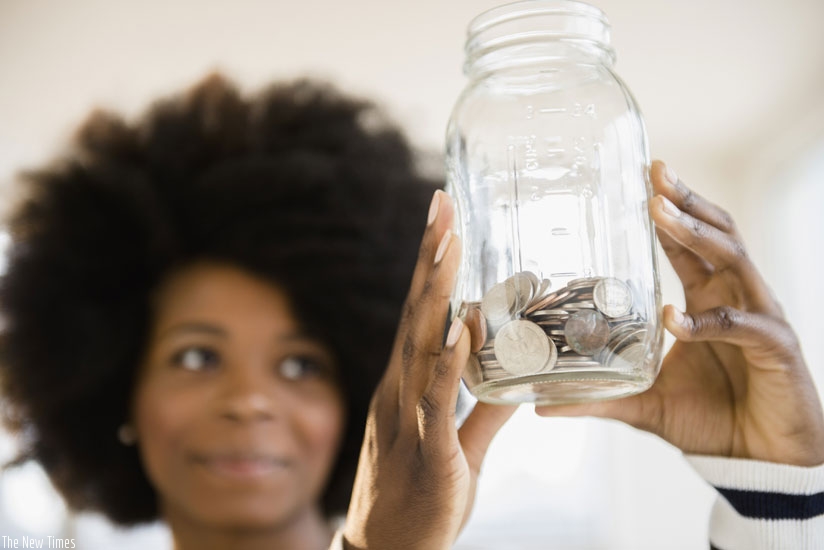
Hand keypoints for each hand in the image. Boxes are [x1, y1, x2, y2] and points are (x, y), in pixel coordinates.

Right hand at [343, 190, 515, 549]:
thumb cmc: (419, 498)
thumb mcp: (458, 446)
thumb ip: (484, 407)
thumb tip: (518, 372)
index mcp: (405, 387)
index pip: (417, 315)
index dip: (427, 267)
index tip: (442, 220)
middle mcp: (399, 393)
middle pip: (415, 316)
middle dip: (429, 259)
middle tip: (443, 205)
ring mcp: (408, 421)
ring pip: (422, 348)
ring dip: (435, 295)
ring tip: (451, 245)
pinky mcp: (428, 455)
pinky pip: (439, 403)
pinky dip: (450, 364)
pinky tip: (461, 328)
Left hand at [537, 160, 823, 466]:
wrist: (761, 461)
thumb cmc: (712, 421)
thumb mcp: (645, 405)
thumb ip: (600, 398)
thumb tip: (542, 405)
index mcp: (706, 300)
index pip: (687, 244)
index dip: (668, 210)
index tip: (641, 178)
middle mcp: (733, 298)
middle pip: (714, 234)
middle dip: (684, 202)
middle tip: (653, 174)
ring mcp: (757, 317)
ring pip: (732, 260)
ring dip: (695, 235)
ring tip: (661, 213)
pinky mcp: (775, 348)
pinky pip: (741, 325)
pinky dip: (707, 321)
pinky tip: (674, 318)